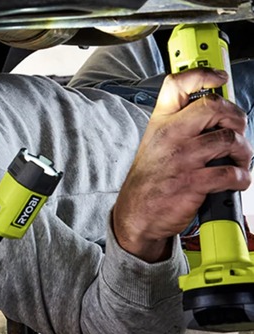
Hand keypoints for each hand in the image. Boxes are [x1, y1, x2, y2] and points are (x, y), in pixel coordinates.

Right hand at [113, 68, 252, 261]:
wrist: (136, 213)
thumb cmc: (150, 178)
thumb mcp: (154, 142)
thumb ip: (179, 123)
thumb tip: (215, 111)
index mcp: (161, 122)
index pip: (178, 84)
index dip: (204, 74)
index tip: (220, 78)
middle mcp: (170, 136)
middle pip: (214, 106)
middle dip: (236, 117)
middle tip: (236, 129)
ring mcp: (181, 159)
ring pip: (229, 139)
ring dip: (244, 152)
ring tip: (239, 160)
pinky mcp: (191, 182)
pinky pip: (230, 174)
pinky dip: (241, 178)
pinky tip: (235, 180)